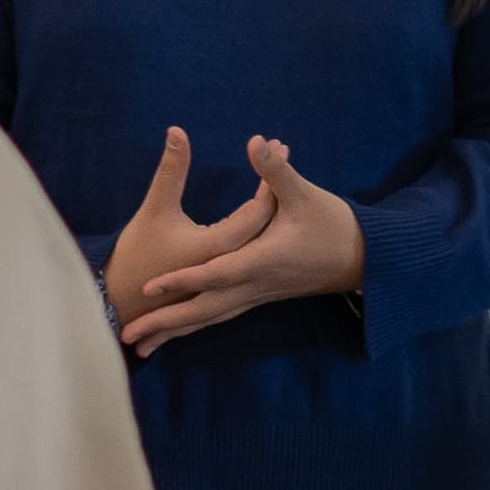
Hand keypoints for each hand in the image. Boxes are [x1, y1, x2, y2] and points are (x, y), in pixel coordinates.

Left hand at [122, 137, 367, 357]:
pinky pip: (220, 316)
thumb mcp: (305, 195)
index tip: (149, 286)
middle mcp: (256, 285)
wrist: (363, 262)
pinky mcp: (259, 297)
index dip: (183, 279)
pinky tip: (176, 332)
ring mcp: (257, 295)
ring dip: (174, 333)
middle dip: (165, 323)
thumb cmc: (335, 226)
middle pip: (203, 310)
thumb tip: (258, 141)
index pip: (215, 273)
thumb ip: (276, 171)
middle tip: (126, 338)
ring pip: (209, 319)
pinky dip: (194, 326)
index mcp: (262, 261)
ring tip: (138, 348)